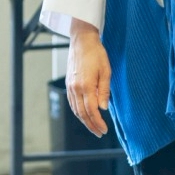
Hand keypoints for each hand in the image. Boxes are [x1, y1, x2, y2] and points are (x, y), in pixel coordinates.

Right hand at [65, 21, 111, 137]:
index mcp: (86, 86)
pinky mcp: (68, 83)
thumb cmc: (96, 54)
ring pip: (75, 109)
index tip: (104, 130)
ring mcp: (70, 86)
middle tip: (99, 133)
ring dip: (84, 120)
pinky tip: (83, 115)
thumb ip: (104, 91)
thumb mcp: (106, 71)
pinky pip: (72, 102)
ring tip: (93, 127)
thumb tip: (103, 108)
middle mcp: (76, 88)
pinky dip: (77, 111)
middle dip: (91, 125)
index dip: (98, 122)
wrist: (82, 41)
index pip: (92, 111)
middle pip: (82, 113)